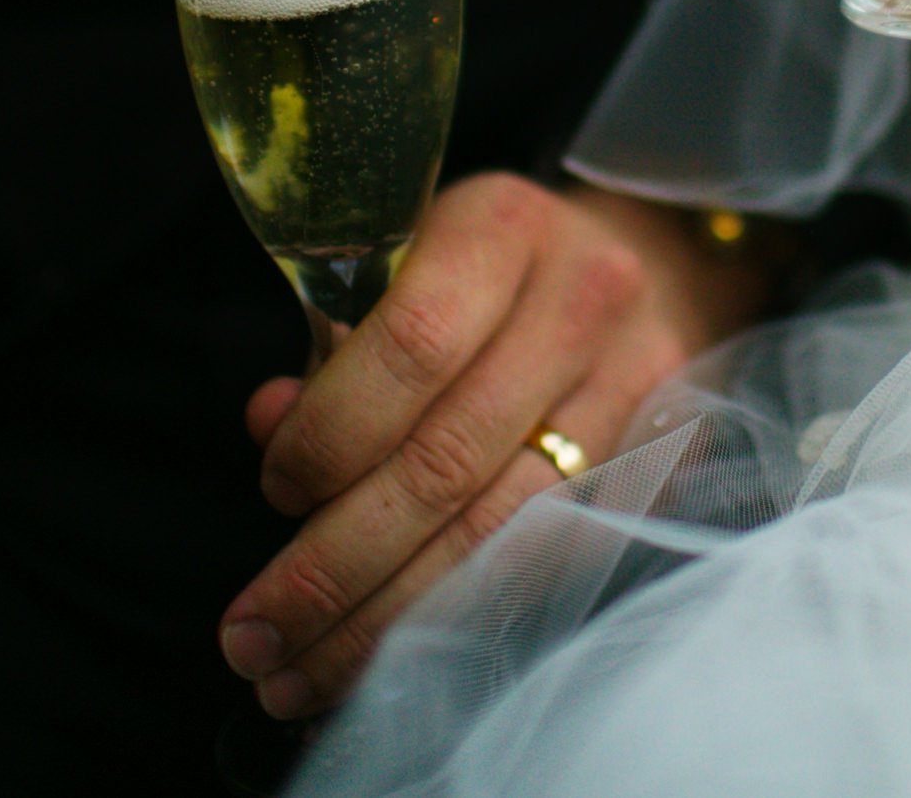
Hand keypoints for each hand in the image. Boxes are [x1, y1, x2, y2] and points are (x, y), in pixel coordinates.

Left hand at [219, 175, 766, 717]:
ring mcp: (635, 385)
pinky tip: (384, 657)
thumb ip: (335, 347)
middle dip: (334, 565)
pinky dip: (459, 618)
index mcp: (502, 229)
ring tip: (291, 680)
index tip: (273, 491)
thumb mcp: (404, 269)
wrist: (645, 269)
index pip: (412, 343)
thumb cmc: (486, 276)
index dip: (331, 434)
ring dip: (384, 620)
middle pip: (449, 457)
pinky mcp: (662, 461)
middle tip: (248, 639)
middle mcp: (583, 301)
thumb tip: (269, 424)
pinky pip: (548, 560)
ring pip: (500, 528)